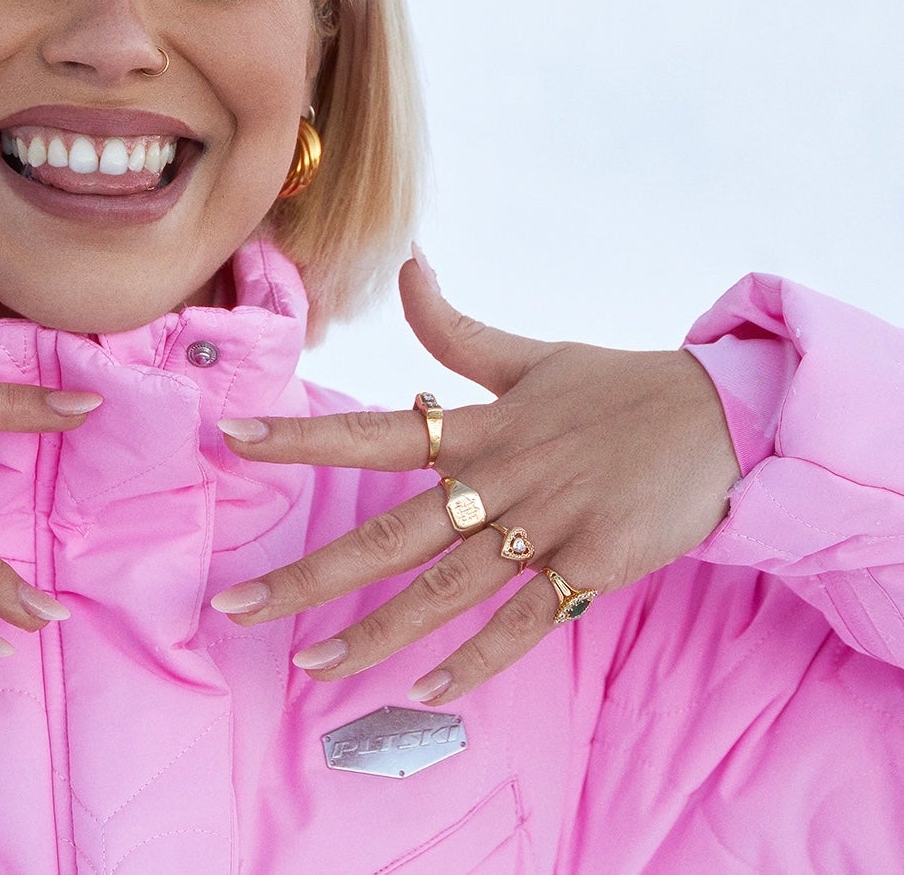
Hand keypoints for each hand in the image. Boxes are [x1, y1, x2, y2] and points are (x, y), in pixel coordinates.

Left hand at [210, 253, 740, 704]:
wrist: (718, 416)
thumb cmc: (615, 385)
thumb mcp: (531, 354)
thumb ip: (456, 326)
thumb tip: (407, 262)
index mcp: (477, 425)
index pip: (373, 431)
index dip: (304, 434)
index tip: (234, 438)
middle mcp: (498, 477)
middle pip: (388, 533)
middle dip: (309, 573)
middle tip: (236, 605)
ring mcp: (543, 526)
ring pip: (444, 590)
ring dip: (376, 632)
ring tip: (313, 664)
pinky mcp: (591, 567)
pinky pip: (523, 624)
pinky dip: (475, 660)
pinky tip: (423, 691)